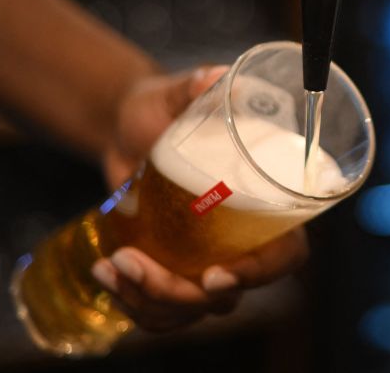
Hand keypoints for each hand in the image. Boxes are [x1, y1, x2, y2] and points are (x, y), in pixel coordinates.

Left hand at [91, 66, 309, 331]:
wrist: (125, 126)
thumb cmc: (163, 106)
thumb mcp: (176, 93)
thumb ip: (198, 85)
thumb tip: (215, 78)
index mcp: (267, 203)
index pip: (285, 255)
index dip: (259, 273)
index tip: (213, 275)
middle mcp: (243, 239)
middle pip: (228, 294)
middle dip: (179, 294)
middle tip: (132, 262)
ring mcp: (208, 260)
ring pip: (191, 310)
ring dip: (148, 301)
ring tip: (110, 265)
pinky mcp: (174, 270)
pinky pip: (163, 311)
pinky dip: (132, 303)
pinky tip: (104, 273)